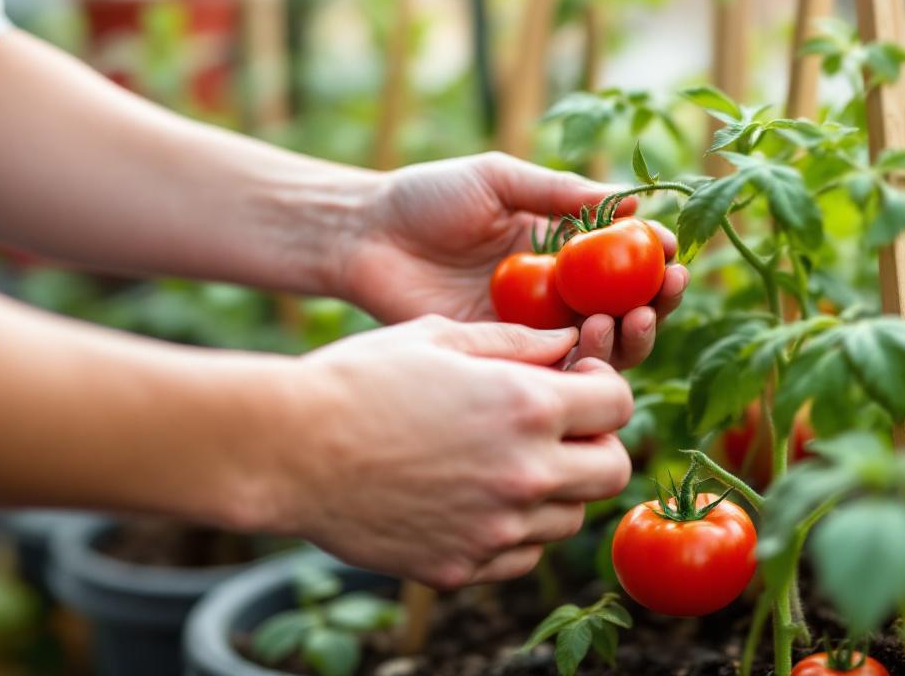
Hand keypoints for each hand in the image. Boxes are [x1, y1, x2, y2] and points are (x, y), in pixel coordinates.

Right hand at [278, 316, 632, 587]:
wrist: (286, 450)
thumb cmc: (358, 379)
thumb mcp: (438, 337)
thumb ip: (515, 341)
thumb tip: (567, 344)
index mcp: (526, 407)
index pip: (618, 405)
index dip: (604, 388)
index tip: (578, 383)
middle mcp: (524, 474)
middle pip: (614, 470)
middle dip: (596, 443)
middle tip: (560, 429)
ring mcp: (495, 530)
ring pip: (571, 518)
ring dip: (557, 489)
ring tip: (509, 461)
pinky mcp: (463, 568)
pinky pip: (522, 555)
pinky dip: (516, 531)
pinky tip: (478, 499)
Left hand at [332, 153, 687, 367]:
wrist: (366, 237)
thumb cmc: (427, 198)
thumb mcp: (499, 180)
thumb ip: (560, 192)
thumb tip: (635, 200)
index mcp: (561, 248)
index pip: (626, 259)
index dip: (657, 258)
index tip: (674, 252)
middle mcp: (556, 293)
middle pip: (626, 309)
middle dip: (658, 303)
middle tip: (667, 290)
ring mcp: (532, 329)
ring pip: (602, 346)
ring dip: (630, 334)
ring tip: (629, 314)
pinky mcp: (504, 360)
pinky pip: (557, 370)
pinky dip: (584, 359)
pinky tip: (590, 335)